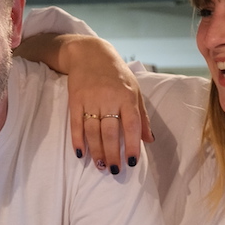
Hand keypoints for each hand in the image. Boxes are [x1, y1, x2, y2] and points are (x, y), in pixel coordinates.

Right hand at [56, 35, 151, 172]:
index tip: (131, 161)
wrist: (89, 54)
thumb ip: (141, 116)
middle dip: (112, 153)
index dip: (132, 145)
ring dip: (96, 151)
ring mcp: (90, 100)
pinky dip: (78, 140)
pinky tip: (81, 154)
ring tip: (101, 166)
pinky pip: (76, 124)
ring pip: (93, 131)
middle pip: (110, 132)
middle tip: (115, 170)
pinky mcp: (75, 100)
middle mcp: (109, 99)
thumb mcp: (134, 90)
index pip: (131, 125)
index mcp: (127, 97)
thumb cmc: (116, 74)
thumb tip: (149, 139)